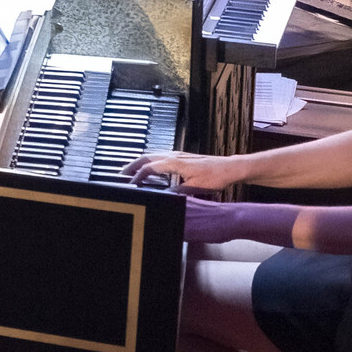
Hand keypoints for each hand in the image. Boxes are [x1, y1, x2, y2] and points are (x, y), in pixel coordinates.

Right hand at [124, 151, 245, 192]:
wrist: (230, 168)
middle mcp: (174, 155)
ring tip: (131, 171)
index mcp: (175, 162)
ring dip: (140, 162)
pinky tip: (151, 169)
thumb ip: (177, 191)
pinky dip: (150, 162)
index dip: (137, 176)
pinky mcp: (182, 157)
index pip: (149, 167)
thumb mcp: (195, 188)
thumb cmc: (216, 176)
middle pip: (146, 157)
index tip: (130, 184)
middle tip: (121, 174)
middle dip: (132, 165)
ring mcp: (178, 155)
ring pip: (152, 155)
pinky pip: (160, 157)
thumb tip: (163, 196)